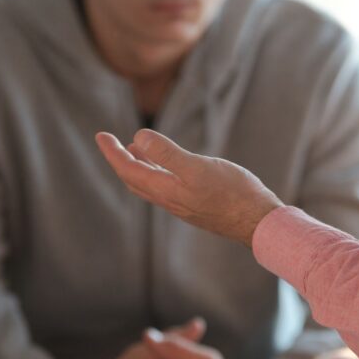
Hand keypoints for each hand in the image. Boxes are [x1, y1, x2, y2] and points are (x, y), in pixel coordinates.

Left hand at [96, 129, 282, 244]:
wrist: (258, 223)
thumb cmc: (233, 194)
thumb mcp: (199, 168)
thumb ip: (168, 154)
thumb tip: (137, 138)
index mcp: (166, 190)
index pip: (128, 170)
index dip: (111, 152)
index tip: (100, 135)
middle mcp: (169, 200)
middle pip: (133, 179)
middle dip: (119, 160)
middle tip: (109, 141)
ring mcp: (182, 204)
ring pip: (149, 185)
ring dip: (137, 166)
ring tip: (132, 148)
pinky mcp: (194, 205)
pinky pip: (164, 188)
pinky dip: (155, 172)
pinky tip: (166, 165)